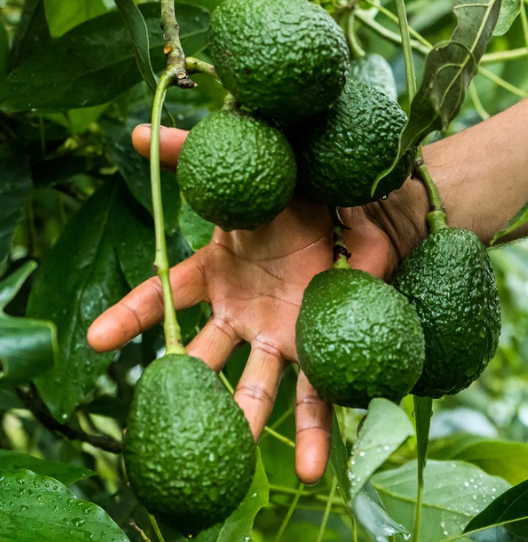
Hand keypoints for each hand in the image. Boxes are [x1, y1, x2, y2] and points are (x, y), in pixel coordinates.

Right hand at [87, 124, 424, 483]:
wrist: (358, 197)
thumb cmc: (297, 183)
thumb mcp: (246, 166)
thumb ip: (192, 153)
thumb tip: (137, 132)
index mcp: (219, 270)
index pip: (164, 294)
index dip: (130, 314)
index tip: (95, 339)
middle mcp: (243, 309)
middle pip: (208, 357)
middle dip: (190, 390)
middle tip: (165, 429)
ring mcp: (281, 329)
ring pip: (258, 384)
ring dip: (249, 423)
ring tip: (238, 468)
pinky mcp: (320, 339)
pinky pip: (317, 387)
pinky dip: (317, 426)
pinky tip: (317, 469)